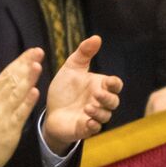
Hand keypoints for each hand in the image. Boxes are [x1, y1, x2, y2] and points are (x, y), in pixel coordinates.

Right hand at [0, 50, 42, 166]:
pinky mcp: (10, 131)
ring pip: (16, 95)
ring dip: (27, 79)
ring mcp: (2, 117)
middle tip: (38, 52)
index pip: (5, 75)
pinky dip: (27, 103)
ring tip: (37, 65)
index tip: (32, 51)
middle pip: (12, 81)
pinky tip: (35, 92)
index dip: (19, 62)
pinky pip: (20, 114)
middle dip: (26, 65)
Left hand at [42, 36, 123, 152]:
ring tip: (88, 107)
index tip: (109, 81)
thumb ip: (83, 53)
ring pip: (105, 116)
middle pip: (113, 101)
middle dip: (107, 98)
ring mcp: (94, 116)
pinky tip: (88, 121)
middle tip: (96, 94)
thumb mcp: (71, 68)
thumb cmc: (64, 89)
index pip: (115, 85)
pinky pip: (94, 130)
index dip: (115, 83)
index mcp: (100, 86)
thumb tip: (97, 37)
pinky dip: (93, 126)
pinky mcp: (84, 129)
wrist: (50, 111)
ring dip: (99, 112)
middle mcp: (100, 102)